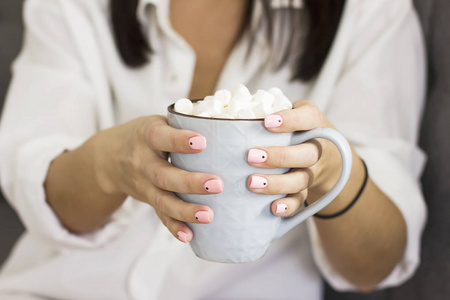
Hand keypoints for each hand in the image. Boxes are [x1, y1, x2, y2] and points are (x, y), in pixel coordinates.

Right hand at [95, 115, 222, 242]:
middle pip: (163, 175)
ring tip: (209, 216)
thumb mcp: (158, 123)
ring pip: (162, 200)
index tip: (202, 142)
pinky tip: (189, 236)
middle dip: (190, 182)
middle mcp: (142, 161)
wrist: (108, 158)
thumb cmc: (146, 136)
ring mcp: (143, 184)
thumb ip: (184, 125)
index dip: (180, 140)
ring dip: (185, 210)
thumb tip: (227, 124)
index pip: (161, 137)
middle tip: (217, 184)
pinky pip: (159, 215)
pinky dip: (173, 227)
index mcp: (147, 135)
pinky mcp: (147, 199)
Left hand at [246, 100, 341, 215]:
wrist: (327, 154)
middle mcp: (317, 147)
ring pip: (302, 179)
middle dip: (279, 156)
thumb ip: (264, 110)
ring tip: (252, 182)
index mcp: (313, 123)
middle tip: (251, 156)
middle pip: (307, 154)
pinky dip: (288, 205)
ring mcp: (313, 171)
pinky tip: (273, 207)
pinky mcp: (307, 190)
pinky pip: (301, 200)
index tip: (267, 122)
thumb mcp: (287, 111)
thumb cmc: (292, 128)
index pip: (309, 118)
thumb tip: (220, 113)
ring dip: (277, 183)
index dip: (291, 120)